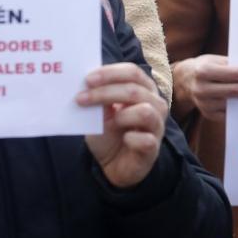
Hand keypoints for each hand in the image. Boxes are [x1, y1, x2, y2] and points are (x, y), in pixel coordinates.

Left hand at [79, 63, 169, 188]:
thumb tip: (88, 84)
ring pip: (145, 111)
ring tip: (110, 122)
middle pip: (135, 90)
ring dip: (121, 116)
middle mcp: (155, 104)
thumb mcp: (101, 113)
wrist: (113, 164)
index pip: (132, 72)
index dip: (110, 73)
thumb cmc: (110, 133)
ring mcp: (157, 126)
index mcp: (144, 89)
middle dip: (105, 92)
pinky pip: (145, 139)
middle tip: (81, 98)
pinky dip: (131, 138)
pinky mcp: (153, 147)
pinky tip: (124, 139)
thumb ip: (100, 98)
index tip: (87, 79)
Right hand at [175, 54, 237, 120]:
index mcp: (205, 71)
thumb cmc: (206, 66)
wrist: (184, 81)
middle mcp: (203, 89)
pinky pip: (231, 113)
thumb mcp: (216, 60)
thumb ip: (235, 64)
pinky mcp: (208, 115)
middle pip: (237, 90)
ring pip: (235, 103)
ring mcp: (205, 104)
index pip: (236, 74)